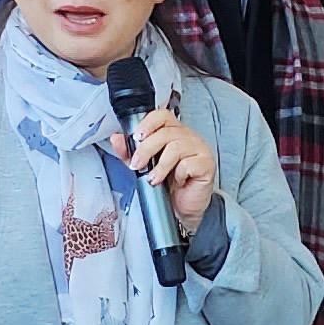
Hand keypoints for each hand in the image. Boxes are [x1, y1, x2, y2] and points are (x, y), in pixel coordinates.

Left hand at [103, 105, 219, 235]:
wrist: (184, 208)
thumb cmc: (169, 185)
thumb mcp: (143, 167)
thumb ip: (130, 152)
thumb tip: (116, 138)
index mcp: (173, 132)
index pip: (161, 116)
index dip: (147, 123)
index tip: (136, 137)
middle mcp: (187, 137)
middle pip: (165, 132)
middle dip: (146, 150)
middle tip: (137, 165)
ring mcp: (199, 149)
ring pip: (176, 147)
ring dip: (160, 166)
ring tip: (154, 179)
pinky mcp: (207, 163)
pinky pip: (189, 164)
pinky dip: (178, 174)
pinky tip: (177, 181)